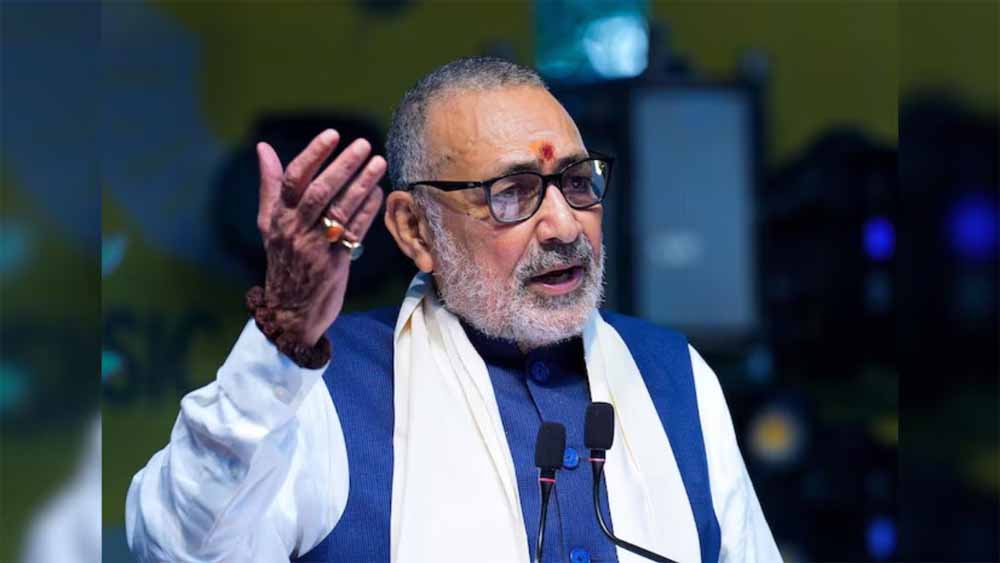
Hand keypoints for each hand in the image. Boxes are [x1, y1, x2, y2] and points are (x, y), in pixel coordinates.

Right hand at [256, 129, 385, 346]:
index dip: (313, 155)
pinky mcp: (334, 264)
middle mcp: (295, 230)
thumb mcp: (270, 224)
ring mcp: (315, 248)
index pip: (293, 179)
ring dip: (362, 184)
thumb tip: (262, 148)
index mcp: (278, 217)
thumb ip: (271, 185)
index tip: (332, 135)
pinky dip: (368, 211)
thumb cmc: (283, 261)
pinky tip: (379, 192)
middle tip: (363, 145)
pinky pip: (355, 232)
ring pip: (340, 210)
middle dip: (343, 166)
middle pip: (319, 192)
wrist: (290, 311)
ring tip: (378, 162)